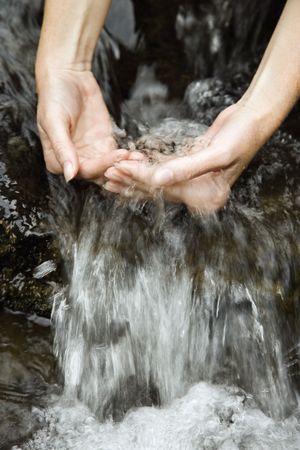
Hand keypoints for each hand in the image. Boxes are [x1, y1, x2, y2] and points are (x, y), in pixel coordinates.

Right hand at [36, 69, 128, 182]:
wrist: (68, 76)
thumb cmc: (54, 96)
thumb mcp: (54, 121)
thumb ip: (62, 148)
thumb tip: (69, 175)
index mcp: (58, 162)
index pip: (84, 171)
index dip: (101, 166)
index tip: (117, 156)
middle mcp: (75, 162)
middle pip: (99, 174)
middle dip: (117, 170)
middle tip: (133, 163)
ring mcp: (91, 154)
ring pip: (110, 169)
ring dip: (124, 167)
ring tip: (138, 160)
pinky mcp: (104, 144)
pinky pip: (117, 157)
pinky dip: (128, 158)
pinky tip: (138, 156)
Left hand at [103, 102, 264, 212]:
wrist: (254, 118)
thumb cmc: (243, 136)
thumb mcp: (217, 154)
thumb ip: (187, 169)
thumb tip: (158, 181)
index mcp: (208, 198)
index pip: (166, 190)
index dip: (141, 179)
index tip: (119, 168)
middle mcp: (200, 194)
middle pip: (159, 190)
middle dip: (132, 182)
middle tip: (106, 175)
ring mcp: (195, 182)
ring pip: (159, 182)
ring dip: (136, 177)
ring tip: (112, 174)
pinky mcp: (190, 168)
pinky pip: (165, 171)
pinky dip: (149, 168)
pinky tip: (133, 164)